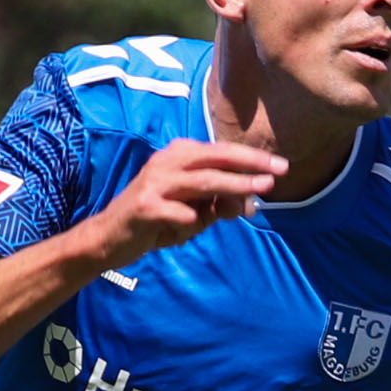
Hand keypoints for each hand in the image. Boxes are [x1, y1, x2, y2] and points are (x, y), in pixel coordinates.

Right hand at [88, 138, 283, 263]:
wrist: (110, 238)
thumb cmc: (156, 221)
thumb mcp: (193, 212)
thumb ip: (219, 205)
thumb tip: (252, 204)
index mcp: (179, 156)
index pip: (222, 152)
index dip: (252, 158)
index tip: (280, 166)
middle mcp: (167, 162)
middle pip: (216, 158)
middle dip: (250, 164)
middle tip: (279, 172)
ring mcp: (155, 182)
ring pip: (204, 181)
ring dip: (234, 186)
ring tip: (259, 192)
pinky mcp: (146, 206)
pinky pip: (182, 214)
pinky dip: (193, 224)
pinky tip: (182, 231)